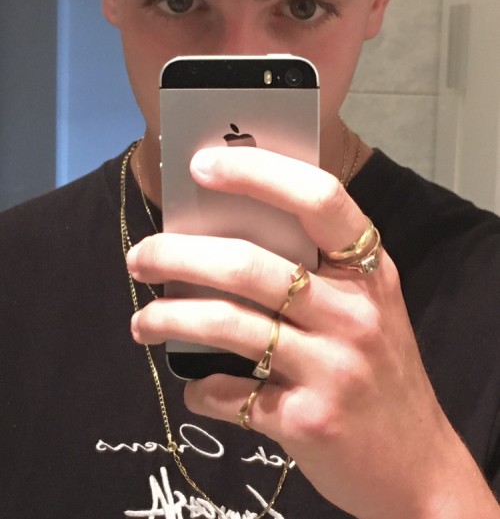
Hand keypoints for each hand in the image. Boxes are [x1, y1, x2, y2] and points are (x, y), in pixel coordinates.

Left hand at [127, 147, 498, 518]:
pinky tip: (196, 386)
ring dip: (168, 317)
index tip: (202, 165)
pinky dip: (201, 389)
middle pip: (248, 265)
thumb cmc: (380, 370)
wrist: (418, 465)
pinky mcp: (308, 420)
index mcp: (369, 269)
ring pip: (226, 323)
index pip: (318, 197)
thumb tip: (227, 228)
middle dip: (176, 255)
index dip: (257, 172)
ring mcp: (333, 367)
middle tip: (141, 256)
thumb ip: (320, 269)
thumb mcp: (370, 305)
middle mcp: (354, 312)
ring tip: (142, 321)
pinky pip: (231, 394)